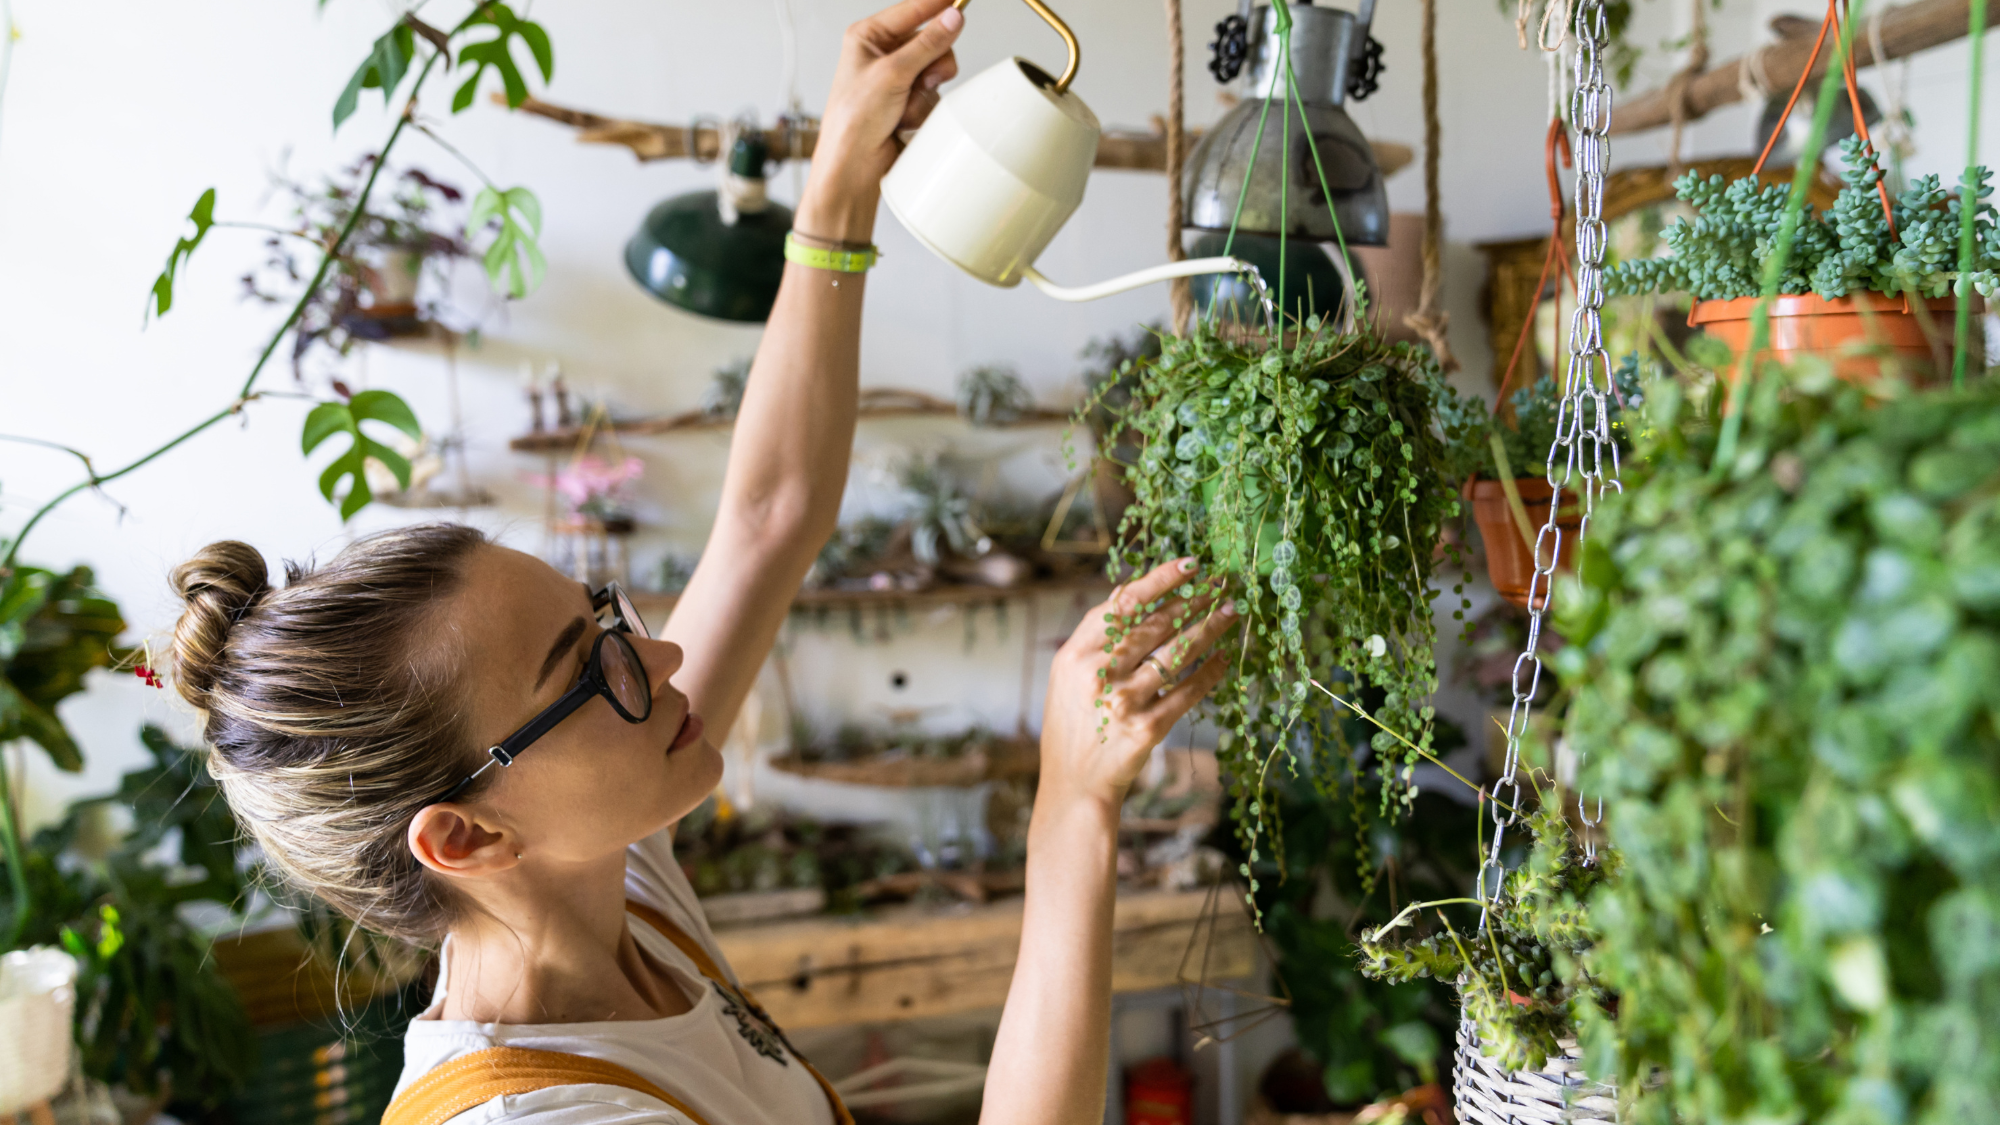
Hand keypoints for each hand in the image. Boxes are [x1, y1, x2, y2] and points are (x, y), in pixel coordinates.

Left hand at [798, 0, 961, 238]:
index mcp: (868, 37)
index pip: (912, 9)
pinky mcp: (908, 102)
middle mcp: (882, 55)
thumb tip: (952, 18)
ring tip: (903, 107)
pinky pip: (933, 95)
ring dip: (925, 92)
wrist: (853, 167)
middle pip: (931, 41)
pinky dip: (923, 110)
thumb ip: (927, 44)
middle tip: (924, 79)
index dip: (939, 5)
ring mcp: (897, 79)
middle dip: (932, 64)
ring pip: (937, 71)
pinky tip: (903, 121)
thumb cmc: (852, 121)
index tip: (961, 1)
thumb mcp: (893, 74)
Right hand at [1038, 559, 1238, 812]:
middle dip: (1194, 600)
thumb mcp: (1068, 675)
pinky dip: (1210, 674)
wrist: (1074, 785)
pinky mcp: (1147, 729)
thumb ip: (1096, 635)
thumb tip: (1127, 588)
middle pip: (1156, 625)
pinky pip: (1187, 693)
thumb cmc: (1073, 724)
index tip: (1190, 564)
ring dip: (1209, 629)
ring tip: (1231, 612)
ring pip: (1177, 654)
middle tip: (1222, 584)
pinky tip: (1227, 659)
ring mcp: (1123, 702)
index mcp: (1075, 654)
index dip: (1160, 580)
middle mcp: (1098, 675)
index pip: (1123, 604)